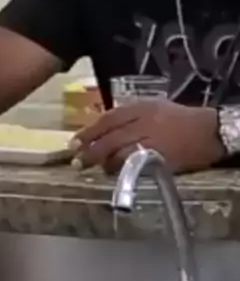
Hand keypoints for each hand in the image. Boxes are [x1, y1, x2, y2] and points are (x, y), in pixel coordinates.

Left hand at [70, 101, 224, 174]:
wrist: (207, 131)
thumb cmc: (179, 118)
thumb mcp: (153, 106)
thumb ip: (129, 116)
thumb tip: (103, 129)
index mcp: (141, 108)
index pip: (108, 119)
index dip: (89, 132)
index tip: (74, 142)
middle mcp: (144, 123)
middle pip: (111, 137)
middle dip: (90, 150)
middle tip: (76, 161)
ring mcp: (153, 141)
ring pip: (120, 153)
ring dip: (104, 162)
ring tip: (94, 168)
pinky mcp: (162, 159)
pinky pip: (136, 165)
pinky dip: (122, 170)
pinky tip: (114, 173)